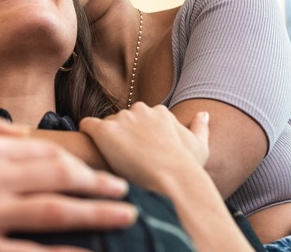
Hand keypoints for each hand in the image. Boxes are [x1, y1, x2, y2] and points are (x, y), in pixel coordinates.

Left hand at [79, 102, 209, 192]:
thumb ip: (200, 127)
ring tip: (106, 159)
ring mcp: (121, 119)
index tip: (138, 153)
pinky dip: (87, 134)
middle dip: (121, 136)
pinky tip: (89, 148)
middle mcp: (139, 110)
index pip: (141, 118)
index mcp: (159, 112)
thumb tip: (204, 113)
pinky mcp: (104, 130)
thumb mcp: (200, 146)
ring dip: (105, 139)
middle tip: (122, 159)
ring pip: (106, 124)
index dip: (137, 136)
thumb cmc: (187, 168)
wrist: (173, 180)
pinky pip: (87, 125)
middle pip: (122, 120)